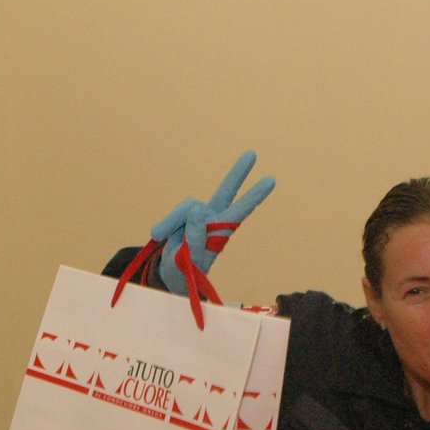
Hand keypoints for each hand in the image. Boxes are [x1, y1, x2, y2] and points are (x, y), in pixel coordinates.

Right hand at [150, 151, 274, 294]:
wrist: (169, 275)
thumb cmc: (184, 274)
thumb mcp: (187, 262)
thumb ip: (194, 238)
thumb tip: (197, 209)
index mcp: (220, 234)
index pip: (239, 212)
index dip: (254, 197)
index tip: (271, 180)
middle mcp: (212, 220)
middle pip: (226, 192)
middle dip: (238, 174)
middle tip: (252, 154)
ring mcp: (198, 216)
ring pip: (187, 208)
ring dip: (171, 222)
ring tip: (159, 237)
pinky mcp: (184, 216)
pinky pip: (174, 213)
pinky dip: (166, 223)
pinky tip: (160, 235)